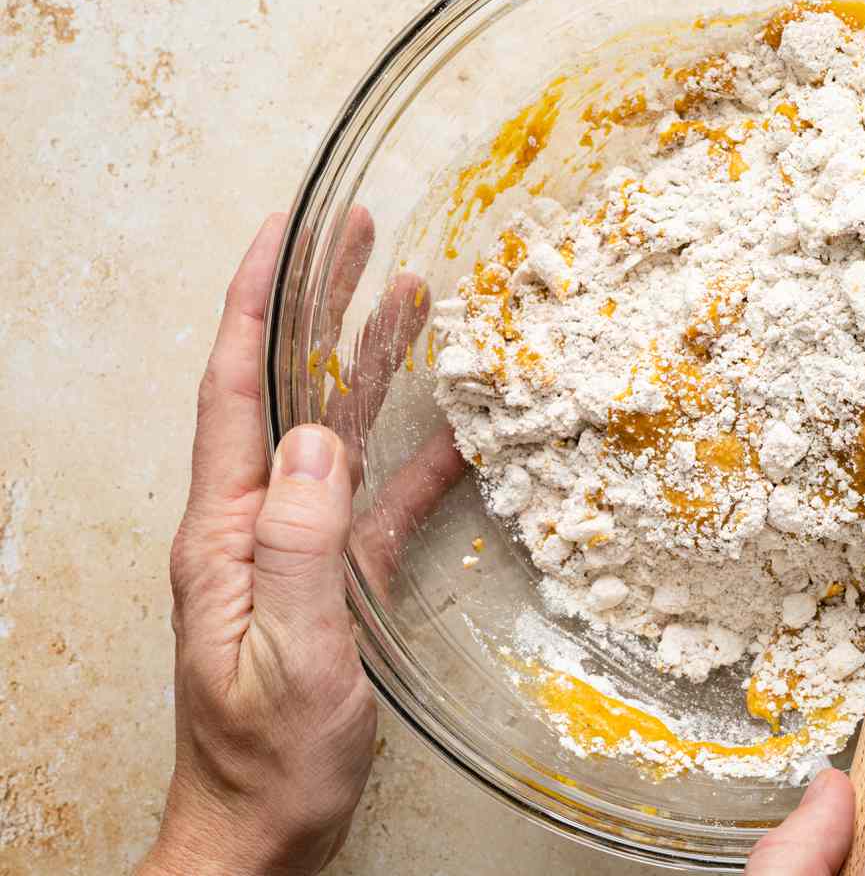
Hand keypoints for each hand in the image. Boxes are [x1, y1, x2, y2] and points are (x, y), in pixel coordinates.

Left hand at [139, 213, 461, 874]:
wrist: (262, 830)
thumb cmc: (266, 757)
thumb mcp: (289, 650)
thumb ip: (299, 540)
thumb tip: (317, 438)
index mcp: (226, 526)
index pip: (234, 386)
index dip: (258, 302)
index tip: (286, 232)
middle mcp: (252, 520)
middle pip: (286, 387)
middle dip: (318, 305)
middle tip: (359, 234)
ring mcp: (293, 544)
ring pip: (334, 430)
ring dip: (368, 362)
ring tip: (412, 297)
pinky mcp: (333, 575)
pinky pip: (375, 497)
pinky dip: (414, 457)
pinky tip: (454, 432)